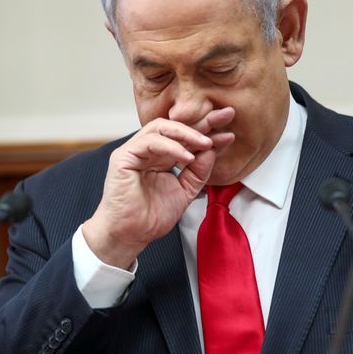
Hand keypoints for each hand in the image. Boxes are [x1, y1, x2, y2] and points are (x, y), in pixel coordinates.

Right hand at [82, 107, 234, 268]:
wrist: (131, 235)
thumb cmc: (150, 217)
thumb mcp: (185, 191)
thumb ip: (198, 172)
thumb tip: (212, 150)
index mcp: (161, 156)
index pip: (186, 138)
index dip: (208, 133)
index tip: (229, 134)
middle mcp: (148, 150)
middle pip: (176, 126)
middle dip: (202, 122)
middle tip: (224, 117)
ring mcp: (135, 151)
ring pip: (161, 127)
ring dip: (187, 133)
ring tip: (206, 143)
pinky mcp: (124, 157)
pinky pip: (150, 142)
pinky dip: (171, 147)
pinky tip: (187, 156)